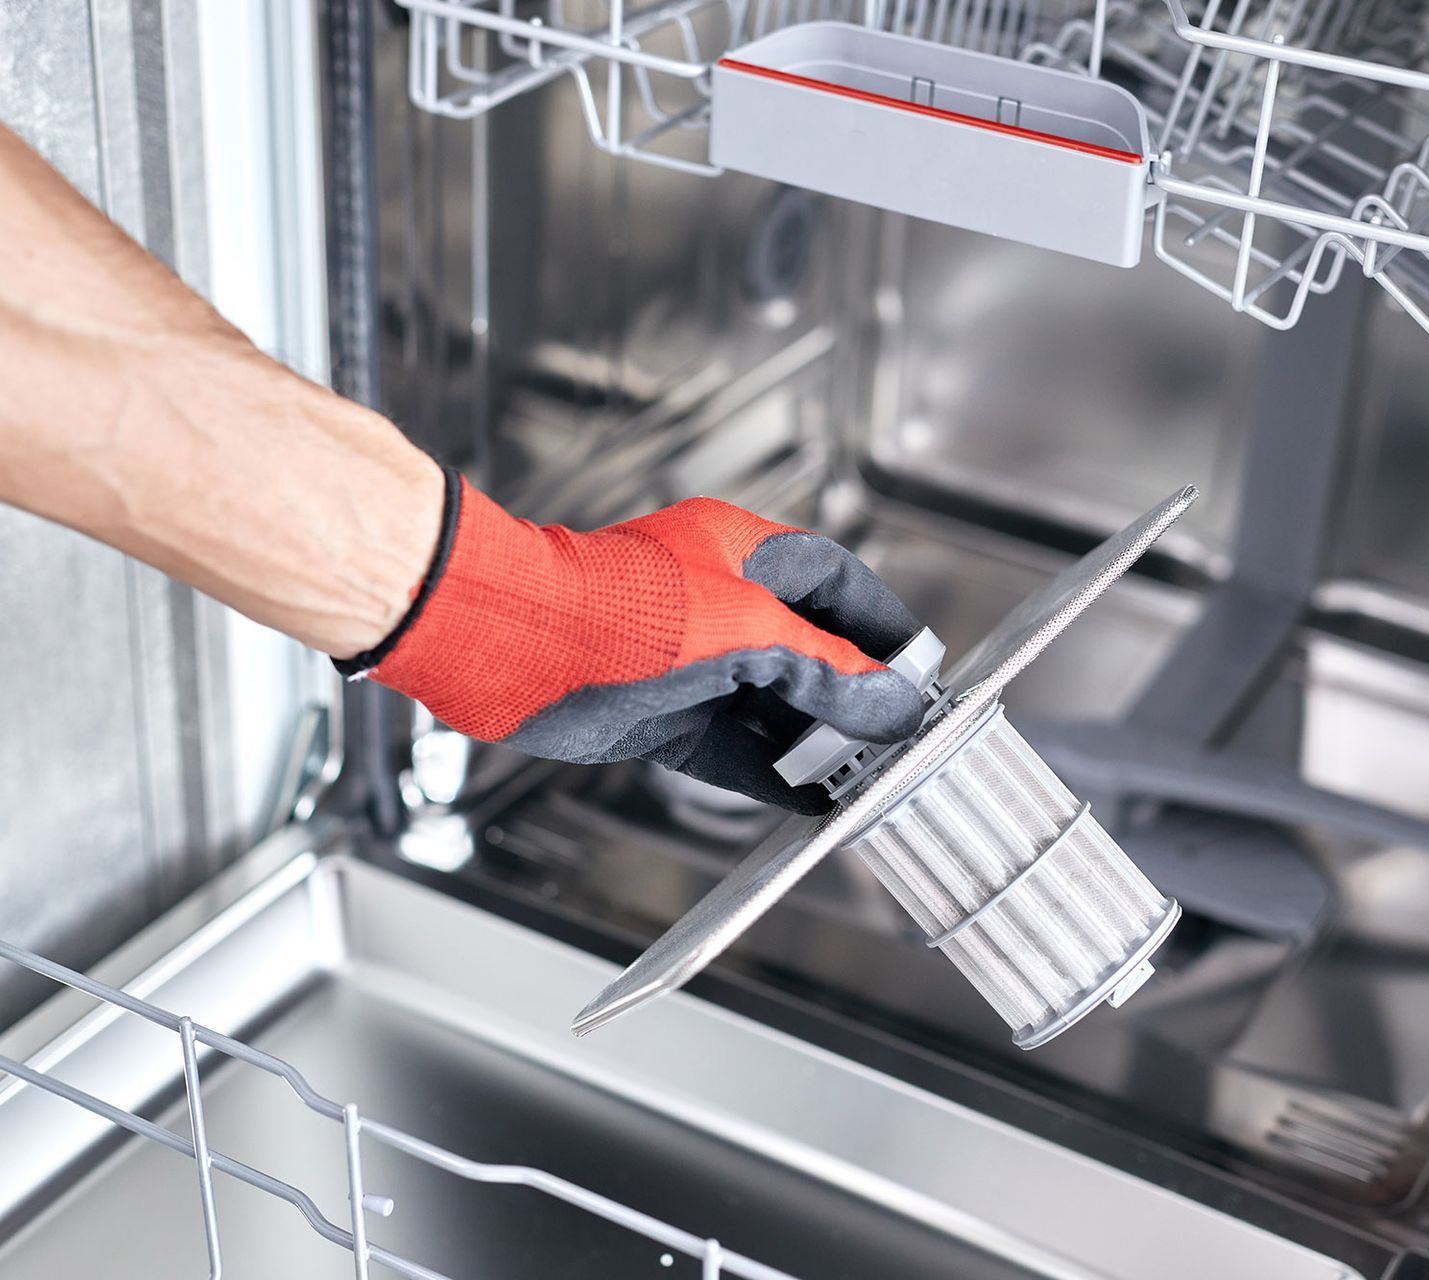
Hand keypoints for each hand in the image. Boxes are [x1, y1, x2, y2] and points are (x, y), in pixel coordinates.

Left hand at [342, 471, 927, 813]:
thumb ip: (823, 672)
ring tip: (860, 774)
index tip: (918, 664)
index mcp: (739, 551)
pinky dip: (767, 773)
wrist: (510, 647)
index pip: (832, 578)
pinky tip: (806, 799)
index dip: (878, 622)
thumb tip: (887, 701)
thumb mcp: (745, 634)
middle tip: (896, 733)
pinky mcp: (658, 713)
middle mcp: (715, 601)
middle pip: (805, 648)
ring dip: (812, 741)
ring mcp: (686, 660)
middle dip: (851, 693)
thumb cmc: (611, 610)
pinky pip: (728, 747)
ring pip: (768, 704)